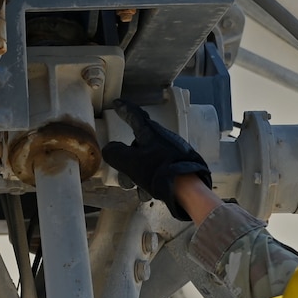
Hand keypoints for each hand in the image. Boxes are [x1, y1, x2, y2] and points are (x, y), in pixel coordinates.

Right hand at [101, 98, 213, 219]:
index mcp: (150, 133)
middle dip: (127, 159)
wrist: (188, 188)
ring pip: (146, 159)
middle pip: (138, 144)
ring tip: (134, 187)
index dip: (124, 110)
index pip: (134, 116)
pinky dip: (149, 180)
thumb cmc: (159, 170)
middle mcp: (162, 139)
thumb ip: (115, 154)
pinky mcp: (178, 166)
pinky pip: (158, 169)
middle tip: (122, 171)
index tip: (117, 104)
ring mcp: (172, 152)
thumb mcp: (130, 162)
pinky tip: (147, 193)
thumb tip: (109, 148)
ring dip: (136, 173)